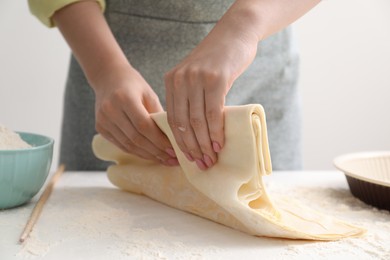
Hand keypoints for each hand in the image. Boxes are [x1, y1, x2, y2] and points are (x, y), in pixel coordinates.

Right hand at [93, 65, 178, 165]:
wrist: (108, 77)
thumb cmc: (133, 84)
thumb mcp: (149, 94)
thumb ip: (158, 115)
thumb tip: (173, 139)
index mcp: (125, 98)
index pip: (144, 125)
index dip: (159, 141)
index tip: (174, 150)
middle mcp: (111, 110)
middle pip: (136, 138)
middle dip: (156, 151)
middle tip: (172, 160)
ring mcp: (103, 120)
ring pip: (128, 145)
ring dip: (148, 155)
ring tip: (164, 160)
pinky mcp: (100, 128)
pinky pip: (121, 145)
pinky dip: (137, 152)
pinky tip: (150, 155)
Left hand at [164, 22, 257, 170]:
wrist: (235, 34)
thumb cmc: (217, 60)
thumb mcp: (195, 77)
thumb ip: (190, 99)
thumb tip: (194, 133)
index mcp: (171, 81)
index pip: (172, 119)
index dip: (180, 142)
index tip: (189, 158)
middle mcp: (180, 80)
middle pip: (183, 123)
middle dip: (192, 147)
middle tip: (202, 164)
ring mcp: (197, 79)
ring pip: (197, 121)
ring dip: (204, 144)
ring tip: (211, 159)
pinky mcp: (215, 79)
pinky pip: (213, 112)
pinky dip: (216, 131)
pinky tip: (219, 144)